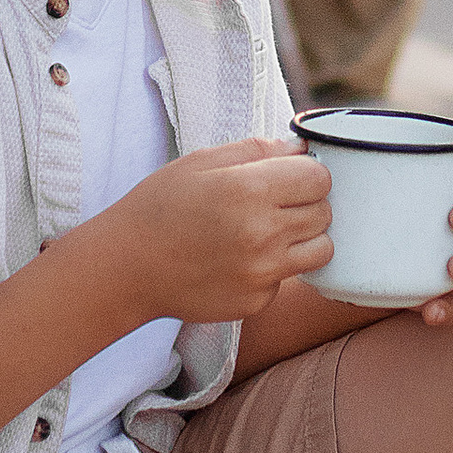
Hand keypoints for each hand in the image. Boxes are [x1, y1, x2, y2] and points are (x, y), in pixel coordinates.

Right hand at [94, 137, 333, 324]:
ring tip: (270, 231)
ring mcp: (261, 273)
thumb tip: (301, 151)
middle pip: (325, 212)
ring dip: (305, 238)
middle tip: (274, 203)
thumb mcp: (201, 161)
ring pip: (321, 250)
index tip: (289, 176)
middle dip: (308, 203)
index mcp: (249, 190)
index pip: (320, 178)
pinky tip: (241, 259)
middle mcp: (262, 234)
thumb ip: (258, 150)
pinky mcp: (256, 301)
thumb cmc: (161, 206)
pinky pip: (289, 278)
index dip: (308, 172)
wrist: (127, 267)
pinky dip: (275, 268)